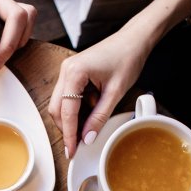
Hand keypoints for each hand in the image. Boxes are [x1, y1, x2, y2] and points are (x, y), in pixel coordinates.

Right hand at [48, 0, 190, 159]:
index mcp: (74, 72)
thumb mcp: (116, 92)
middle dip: (66, 128)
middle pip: (56, 109)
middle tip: (77, 145)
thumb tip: (87, 138)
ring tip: (88, 127)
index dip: (68, 134)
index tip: (71, 151)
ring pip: (60, 105)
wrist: (134, 39)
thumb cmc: (127, 58)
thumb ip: (99, 117)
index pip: (66, 111)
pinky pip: (67, 97)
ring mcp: (67, 71)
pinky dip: (76, 110)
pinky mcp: (72, 73)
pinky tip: (90, 113)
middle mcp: (65, 70)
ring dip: (71, 119)